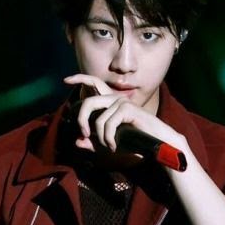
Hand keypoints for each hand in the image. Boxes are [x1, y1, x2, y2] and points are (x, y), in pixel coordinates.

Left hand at [63, 74, 187, 155]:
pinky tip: (114, 145)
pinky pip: (108, 124)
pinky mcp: (128, 109)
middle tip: (84, 135)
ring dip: (102, 138)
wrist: (158, 145)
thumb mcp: (110, 145)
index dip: (79, 78)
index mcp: (110, 104)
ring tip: (110, 146)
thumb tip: (77, 142)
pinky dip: (109, 138)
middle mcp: (115, 99)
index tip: (66, 80)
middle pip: (88, 103)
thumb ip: (94, 143)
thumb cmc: (136, 144)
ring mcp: (122, 102)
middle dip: (81, 120)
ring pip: (99, 120)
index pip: (93, 84)